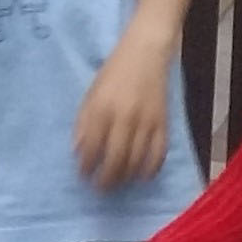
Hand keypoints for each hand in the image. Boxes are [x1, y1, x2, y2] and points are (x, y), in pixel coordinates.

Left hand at [74, 35, 173, 187]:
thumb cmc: (114, 72)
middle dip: (106, 179)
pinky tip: (142, 176)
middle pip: (115, 160)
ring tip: (119, 183)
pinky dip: (151, 169)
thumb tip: (78, 150)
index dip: (86, 166)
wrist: (146, 52)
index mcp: (102, 109)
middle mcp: (124, 118)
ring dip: (126, 177)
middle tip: (101, 188)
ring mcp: (146, 122)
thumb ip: (84, 122)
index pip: (92, 147)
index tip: (83, 175)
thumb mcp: (91, 93)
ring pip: (136, 160)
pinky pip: (158, 154)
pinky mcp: (163, 123)